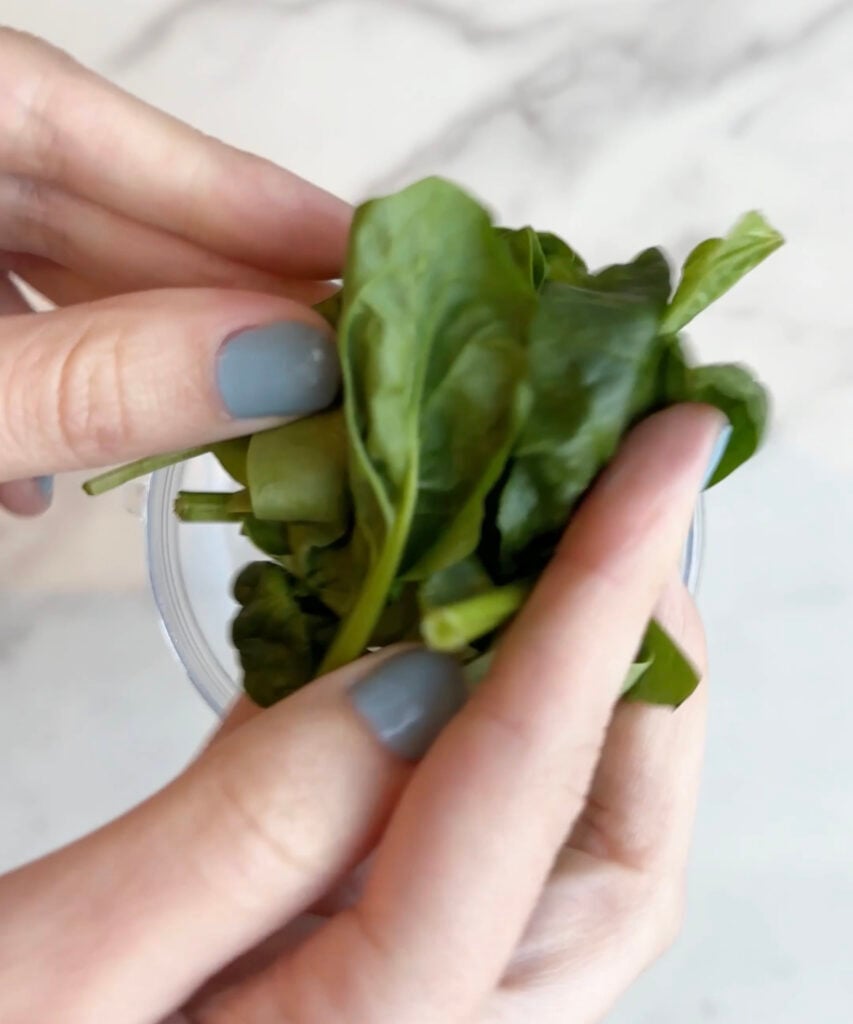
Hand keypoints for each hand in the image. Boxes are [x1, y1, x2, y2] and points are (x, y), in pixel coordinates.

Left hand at [0, 28, 348, 514]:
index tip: (356, 248)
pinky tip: (76, 463)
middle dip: (207, 289)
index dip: (230, 189)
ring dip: (137, 352)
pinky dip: (54, 381)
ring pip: (46, 267)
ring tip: (241, 425)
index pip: (76, 117)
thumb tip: (283, 364)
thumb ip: (96, 381)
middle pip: (80, 200)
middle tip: (333, 352)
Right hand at [0, 401, 723, 1023]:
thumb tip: (414, 676)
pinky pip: (479, 828)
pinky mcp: (373, 944)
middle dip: (640, 660)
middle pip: (613, 844)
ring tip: (567, 543)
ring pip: (566, 836)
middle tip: (631, 507)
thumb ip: (252, 830)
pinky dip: (493, 714)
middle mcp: (445, 1023)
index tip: (659, 458)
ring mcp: (419, 986)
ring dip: (583, 682)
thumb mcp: (71, 962)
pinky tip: (459, 621)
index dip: (600, 597)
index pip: (528, 786)